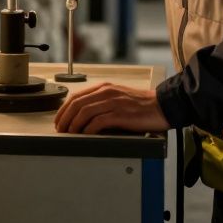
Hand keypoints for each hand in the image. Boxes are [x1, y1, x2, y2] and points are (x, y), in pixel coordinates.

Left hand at [54, 82, 170, 134]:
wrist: (163, 105)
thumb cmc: (142, 105)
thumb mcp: (118, 97)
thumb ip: (102, 102)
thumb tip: (84, 116)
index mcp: (105, 87)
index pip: (76, 96)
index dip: (64, 109)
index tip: (59, 120)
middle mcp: (107, 92)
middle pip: (77, 104)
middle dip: (65, 118)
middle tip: (61, 130)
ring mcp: (113, 102)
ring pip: (84, 112)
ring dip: (74, 125)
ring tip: (70, 134)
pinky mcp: (120, 114)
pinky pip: (98, 121)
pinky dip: (88, 129)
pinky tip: (85, 135)